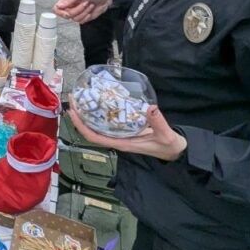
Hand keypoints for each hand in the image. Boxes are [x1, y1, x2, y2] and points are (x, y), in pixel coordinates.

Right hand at [54, 0, 112, 23]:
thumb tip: (59, 6)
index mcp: (67, 0)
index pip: (56, 9)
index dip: (60, 12)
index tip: (67, 12)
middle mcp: (69, 8)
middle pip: (67, 15)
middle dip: (78, 10)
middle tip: (85, 3)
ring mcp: (76, 14)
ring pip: (75, 19)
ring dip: (84, 12)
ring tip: (90, 5)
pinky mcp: (82, 18)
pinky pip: (81, 21)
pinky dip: (87, 16)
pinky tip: (91, 10)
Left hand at [67, 99, 186, 161]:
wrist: (176, 151)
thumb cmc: (169, 145)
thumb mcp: (165, 134)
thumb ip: (158, 122)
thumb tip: (150, 107)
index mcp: (123, 144)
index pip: (95, 138)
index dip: (82, 127)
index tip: (73, 113)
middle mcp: (118, 140)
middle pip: (91, 131)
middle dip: (80, 117)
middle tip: (73, 99)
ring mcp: (121, 136)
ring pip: (98, 127)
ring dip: (87, 115)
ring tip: (80, 98)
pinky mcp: (126, 131)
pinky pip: (107, 124)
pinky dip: (100, 114)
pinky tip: (98, 102)